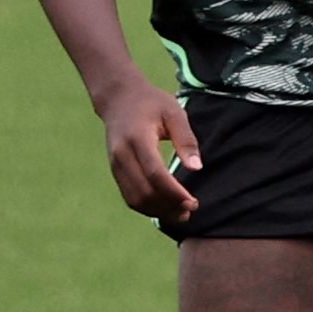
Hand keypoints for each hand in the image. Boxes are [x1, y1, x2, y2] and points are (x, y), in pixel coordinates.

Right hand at [96, 79, 199, 222]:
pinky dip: (147, 207)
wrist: (118, 98)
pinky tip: (164, 207)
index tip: (192, 201)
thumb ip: (186, 139)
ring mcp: (115, 164)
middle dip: (168, 206)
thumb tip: (196, 168)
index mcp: (138, 138)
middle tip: (191, 209)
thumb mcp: (173, 112)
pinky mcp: (115, 171)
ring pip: (134, 199)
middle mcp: (122, 154)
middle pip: (144, 191)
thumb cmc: (151, 102)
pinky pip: (129, 196)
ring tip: (180, 213)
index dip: (174, 192)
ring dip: (158, 211)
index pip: (155, 174)